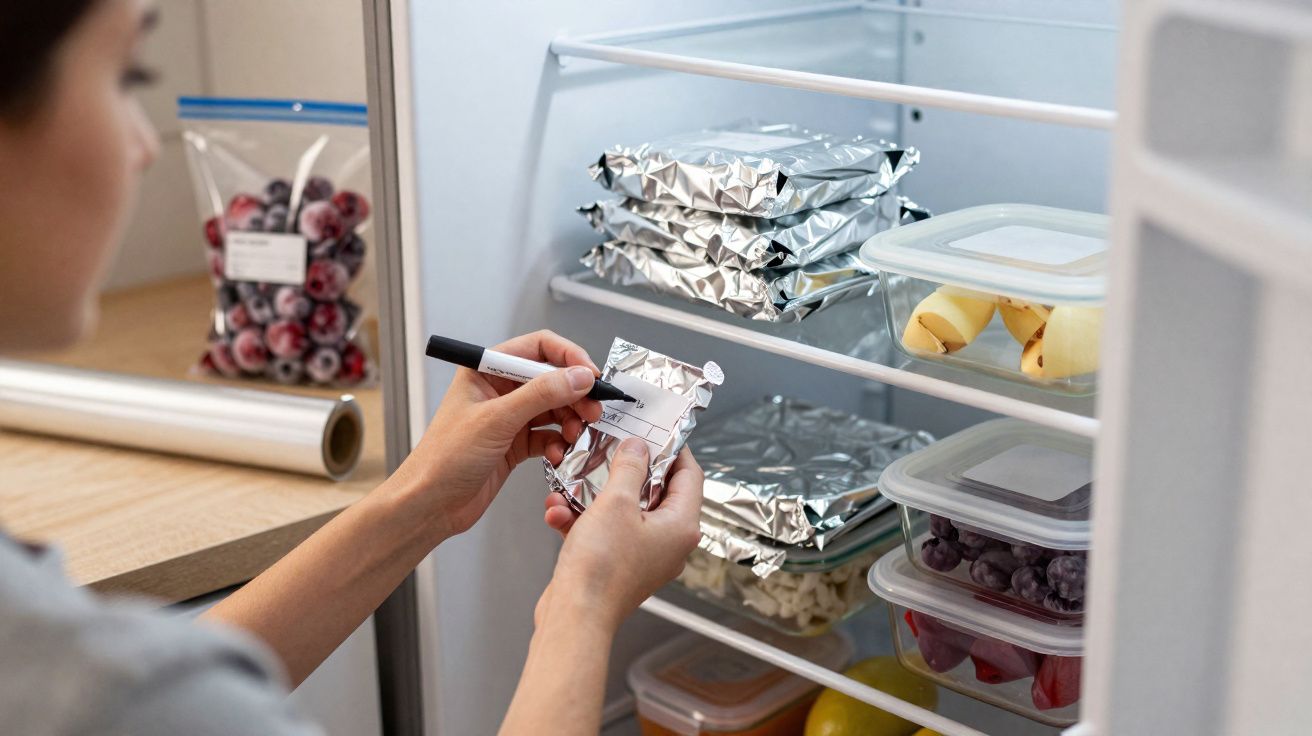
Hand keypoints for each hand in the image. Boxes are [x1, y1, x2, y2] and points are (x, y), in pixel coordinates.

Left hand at [396, 330, 602, 539]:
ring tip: (575, 435)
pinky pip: (548, 435)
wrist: (430, 505)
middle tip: (593, 410)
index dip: (569, 357)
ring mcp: (508, 418)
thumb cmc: (444, 459)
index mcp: (486, 370)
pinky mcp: (515, 444)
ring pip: (554, 409)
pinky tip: (558, 453)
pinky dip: (558, 443)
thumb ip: (541, 395)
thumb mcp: (497, 420)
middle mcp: (499, 390)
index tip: (591, 375)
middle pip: (552, 379)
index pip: (538, 348)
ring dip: (569, 421)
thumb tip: (579, 376)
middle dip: (575, 394)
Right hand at [536, 440, 703, 632]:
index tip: (655, 433)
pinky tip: (559, 514)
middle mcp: (669, 543)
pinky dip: (583, 520)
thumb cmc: (601, 569)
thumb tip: (638, 448)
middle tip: (610, 451)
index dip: (673, 450)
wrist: (575, 616)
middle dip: (625, 471)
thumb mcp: (616, 502)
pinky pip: (605, 532)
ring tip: (570, 486)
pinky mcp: (619, 566)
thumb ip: (630, 468)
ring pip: (623, 511)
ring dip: (593, 496)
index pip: (690, 475)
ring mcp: (644, 556)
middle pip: (655, 491)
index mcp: (682, 526)